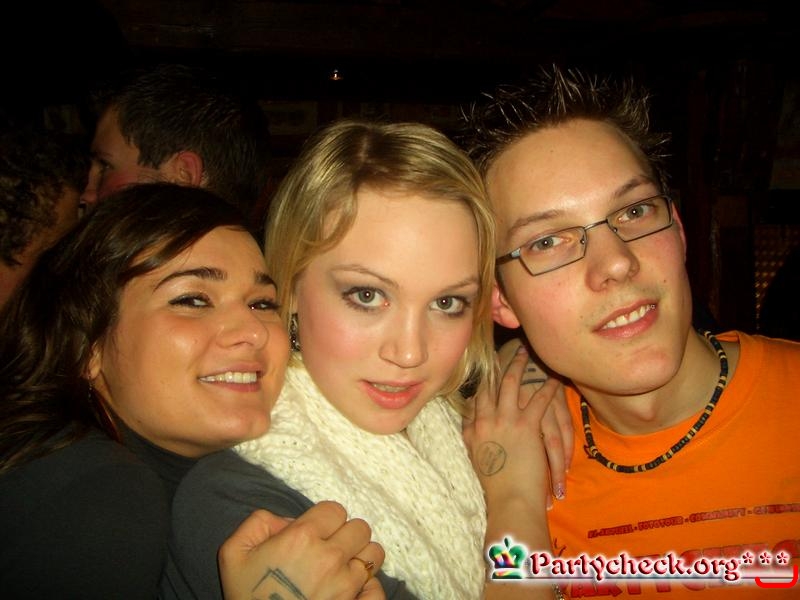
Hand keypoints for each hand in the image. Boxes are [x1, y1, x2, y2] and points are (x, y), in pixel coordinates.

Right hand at [219, 501, 385, 599]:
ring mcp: (346, 585)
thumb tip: (289, 522)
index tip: (315, 533)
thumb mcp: (234, 552)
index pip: (335, 509)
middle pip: (359, 528)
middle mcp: (329, 557)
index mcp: (302, 538)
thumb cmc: (245, 596)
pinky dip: (368, 588)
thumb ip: (259, 522)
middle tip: (329, 549)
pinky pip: (377, 588)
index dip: (325, 519)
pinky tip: (353, 591)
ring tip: (342, 568)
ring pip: (374, 553)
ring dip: (360, 557)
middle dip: (345, 534)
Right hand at [464, 344, 562, 507]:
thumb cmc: (496, 488)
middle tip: (504, 350)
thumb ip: (472, 440)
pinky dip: (547, 387)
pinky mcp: (526, 425)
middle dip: (496, 365)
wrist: (510, 501)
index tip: (486, 366)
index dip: (482, 381)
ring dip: (518, 366)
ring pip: (510, 384)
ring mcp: (505, 421)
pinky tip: (554, 377)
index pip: (475, 398)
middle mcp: (485, 421)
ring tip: (524, 353)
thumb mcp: (476, 460)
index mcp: (473, 431)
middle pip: (489, 385)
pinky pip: (539, 399)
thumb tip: (470, 428)